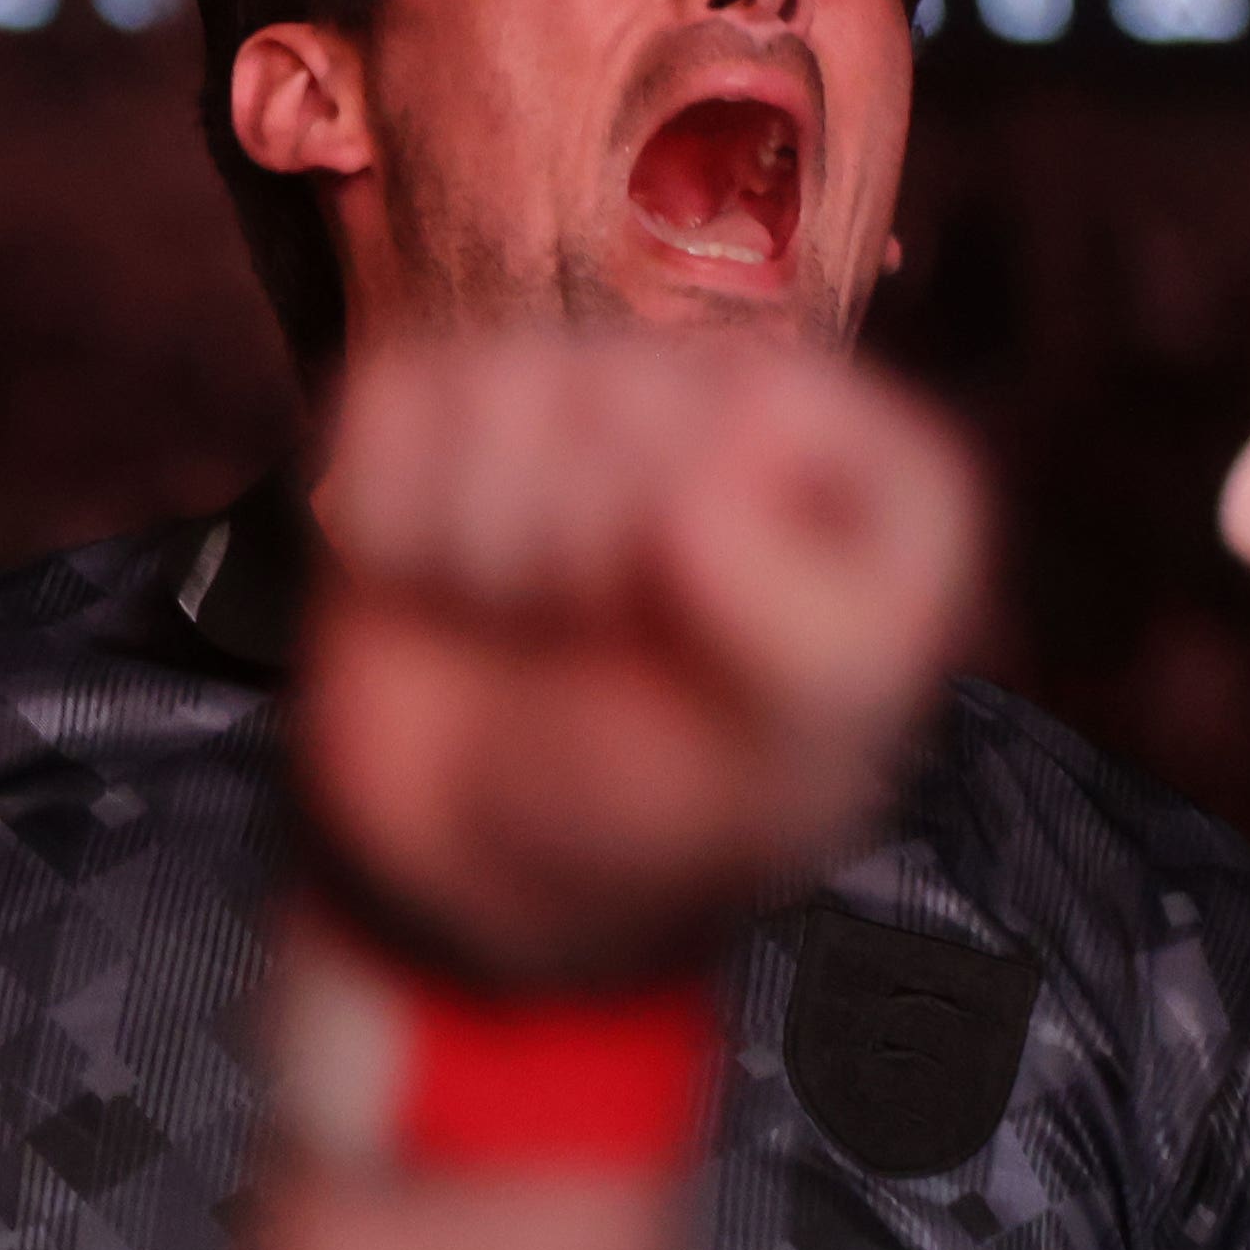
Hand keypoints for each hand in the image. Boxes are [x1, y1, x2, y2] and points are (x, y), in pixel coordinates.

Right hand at [293, 332, 980, 983]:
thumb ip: (803, 638)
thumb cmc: (659, 805)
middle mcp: (732, 397)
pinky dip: (386, 526)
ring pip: (496, 401)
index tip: (699, 657)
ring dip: (478, 552)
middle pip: (612, 404)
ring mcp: (580, 384)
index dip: (691, 554)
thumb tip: (694, 498)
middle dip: (571, 561)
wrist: (477, 864)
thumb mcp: (778, 768)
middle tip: (594, 645)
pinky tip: (443, 582)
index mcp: (865, 468)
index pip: (754, 418)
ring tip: (524, 619)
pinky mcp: (443, 404)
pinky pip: (384, 406)